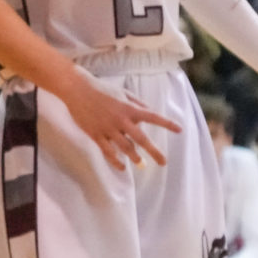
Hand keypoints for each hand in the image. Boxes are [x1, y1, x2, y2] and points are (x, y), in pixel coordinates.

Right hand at [64, 75, 181, 169]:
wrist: (78, 90)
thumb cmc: (102, 89)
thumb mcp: (123, 93)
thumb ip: (137, 104)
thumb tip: (149, 111)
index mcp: (130, 108)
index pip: (153, 117)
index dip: (167, 123)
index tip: (179, 130)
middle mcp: (121, 120)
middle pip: (141, 139)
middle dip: (154, 151)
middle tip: (163, 162)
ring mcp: (108, 129)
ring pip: (125, 148)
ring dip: (135, 157)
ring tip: (141, 164)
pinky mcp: (96, 135)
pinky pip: (107, 151)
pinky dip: (115, 161)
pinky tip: (121, 167)